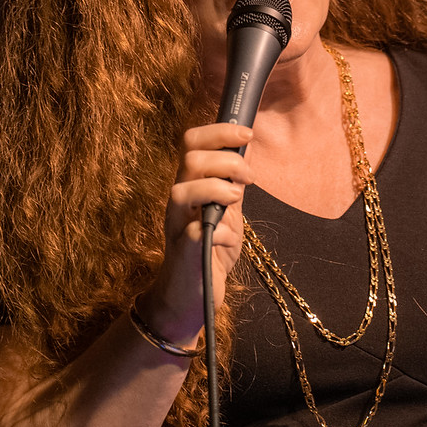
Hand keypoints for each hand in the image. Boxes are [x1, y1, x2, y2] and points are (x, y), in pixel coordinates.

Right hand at [136, 122, 253, 346]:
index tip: (247, 134)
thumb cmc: (210, 250)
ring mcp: (177, 225)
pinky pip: (196, 232)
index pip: (192, 142)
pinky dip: (222, 231)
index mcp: (190, 184)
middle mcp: (178, 200)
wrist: (194, 296)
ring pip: (182, 189)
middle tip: (249, 178)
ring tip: (237, 201)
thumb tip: (245, 149)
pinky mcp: (184, 252)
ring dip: (219, 188)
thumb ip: (232, 181)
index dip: (219, 131)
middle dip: (227, 160)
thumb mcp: (227, 209)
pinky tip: (230, 238)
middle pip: (190, 159)